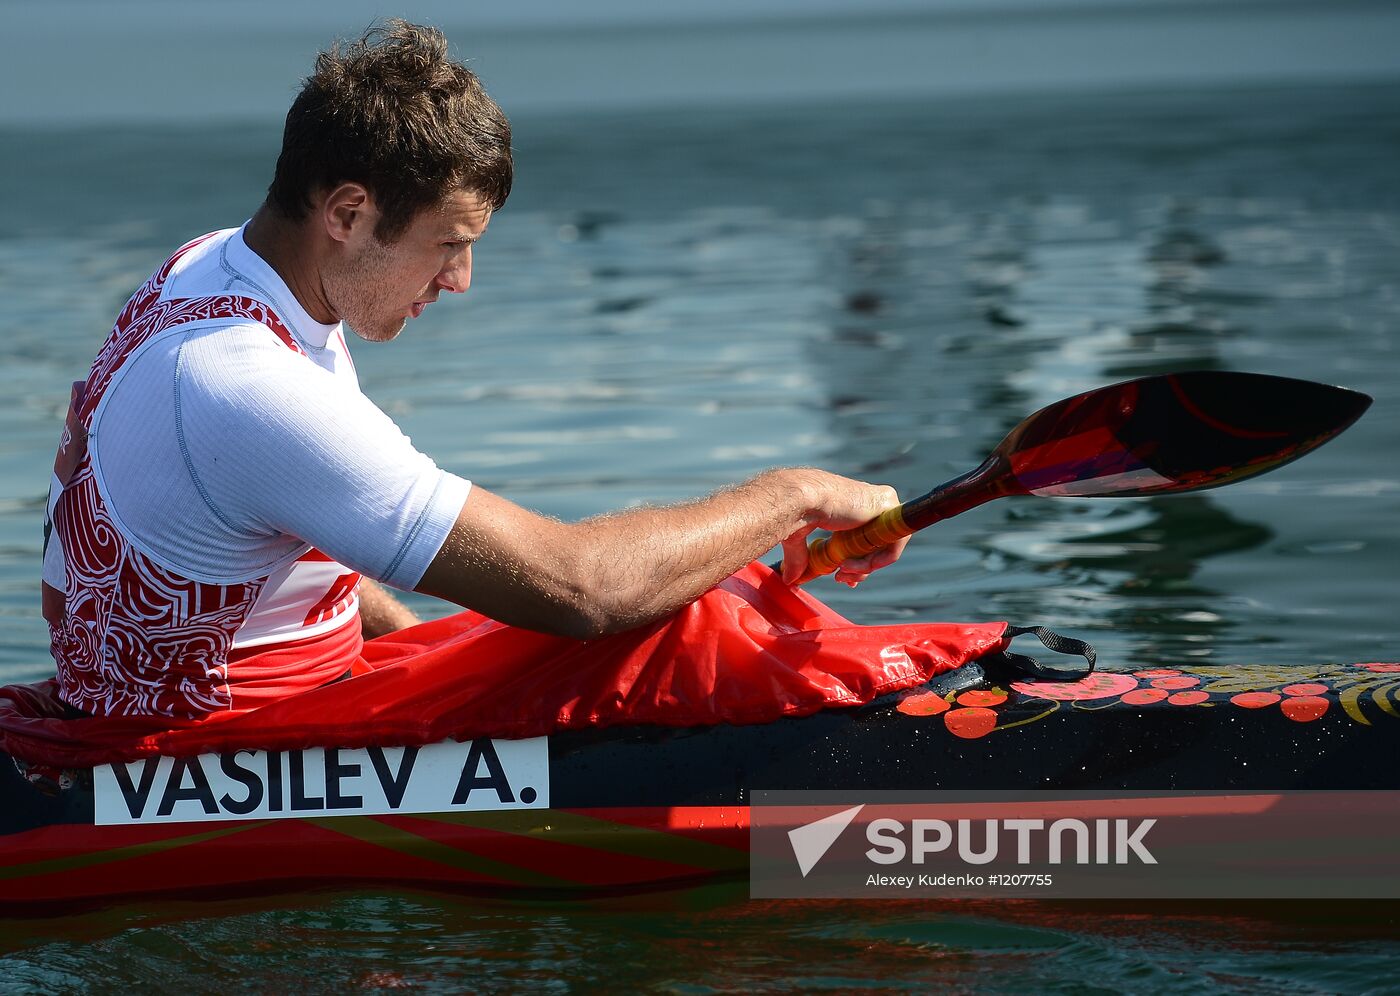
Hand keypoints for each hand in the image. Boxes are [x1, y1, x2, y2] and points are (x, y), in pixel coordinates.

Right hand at [778, 470, 908, 585]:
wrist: (802, 499)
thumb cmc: (794, 512)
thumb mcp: (798, 540)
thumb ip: (800, 558)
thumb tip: (789, 580)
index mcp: (850, 506)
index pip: (865, 539)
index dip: (856, 563)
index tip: (839, 577)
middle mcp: (868, 503)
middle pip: (876, 545)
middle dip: (859, 569)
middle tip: (840, 578)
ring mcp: (881, 503)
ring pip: (886, 547)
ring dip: (864, 568)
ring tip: (842, 572)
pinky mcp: (889, 506)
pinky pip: (895, 543)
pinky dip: (877, 561)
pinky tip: (853, 564)